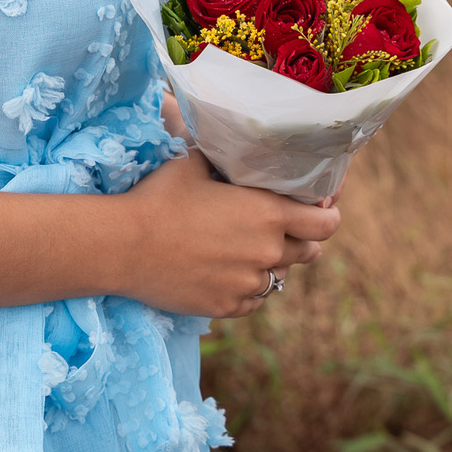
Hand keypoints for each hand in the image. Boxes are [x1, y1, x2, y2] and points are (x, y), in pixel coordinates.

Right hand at [114, 148, 340, 316]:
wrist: (124, 245)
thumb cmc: (160, 196)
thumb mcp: (195, 163)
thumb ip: (225, 160)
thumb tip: (231, 144)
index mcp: (268, 214)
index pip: (326, 223)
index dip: (327, 215)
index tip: (320, 210)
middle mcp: (268, 253)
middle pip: (309, 252)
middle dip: (300, 239)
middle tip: (279, 228)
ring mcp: (249, 284)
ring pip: (279, 278)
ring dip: (270, 264)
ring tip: (244, 248)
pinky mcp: (229, 307)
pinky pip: (253, 299)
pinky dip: (246, 286)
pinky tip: (225, 270)